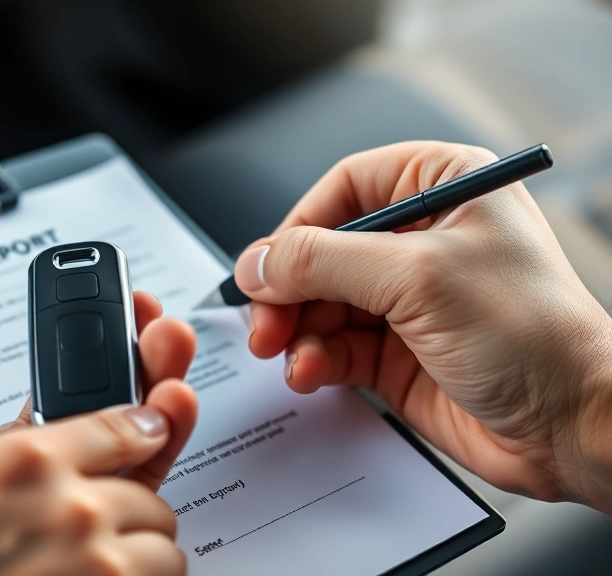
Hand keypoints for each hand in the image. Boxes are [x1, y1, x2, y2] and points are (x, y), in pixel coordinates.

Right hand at [0, 291, 197, 575]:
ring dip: (138, 552)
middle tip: (84, 518)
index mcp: (22, 463)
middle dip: (123, 500)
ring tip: (90, 563)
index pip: (122, 423)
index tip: (148, 425)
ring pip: (164, 549)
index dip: (141, 421)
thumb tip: (20, 426)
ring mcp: (95, 575)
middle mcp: (72, 514)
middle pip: (148, 491)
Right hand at [234, 141, 611, 511]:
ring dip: (296, 330)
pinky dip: (314, 360)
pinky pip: (332, 346)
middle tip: (264, 321)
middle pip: (321, 251)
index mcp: (443, 190)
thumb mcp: (418, 277)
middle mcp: (421, 240)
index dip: (299, 226)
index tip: (267, 264)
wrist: (573, 427)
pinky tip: (311, 373)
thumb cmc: (535, 335)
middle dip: (287, 290)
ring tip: (289, 354)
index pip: (345, 189)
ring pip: (319, 304)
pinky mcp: (396, 353)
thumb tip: (258, 261)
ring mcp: (407, 300)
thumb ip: (324, 263)